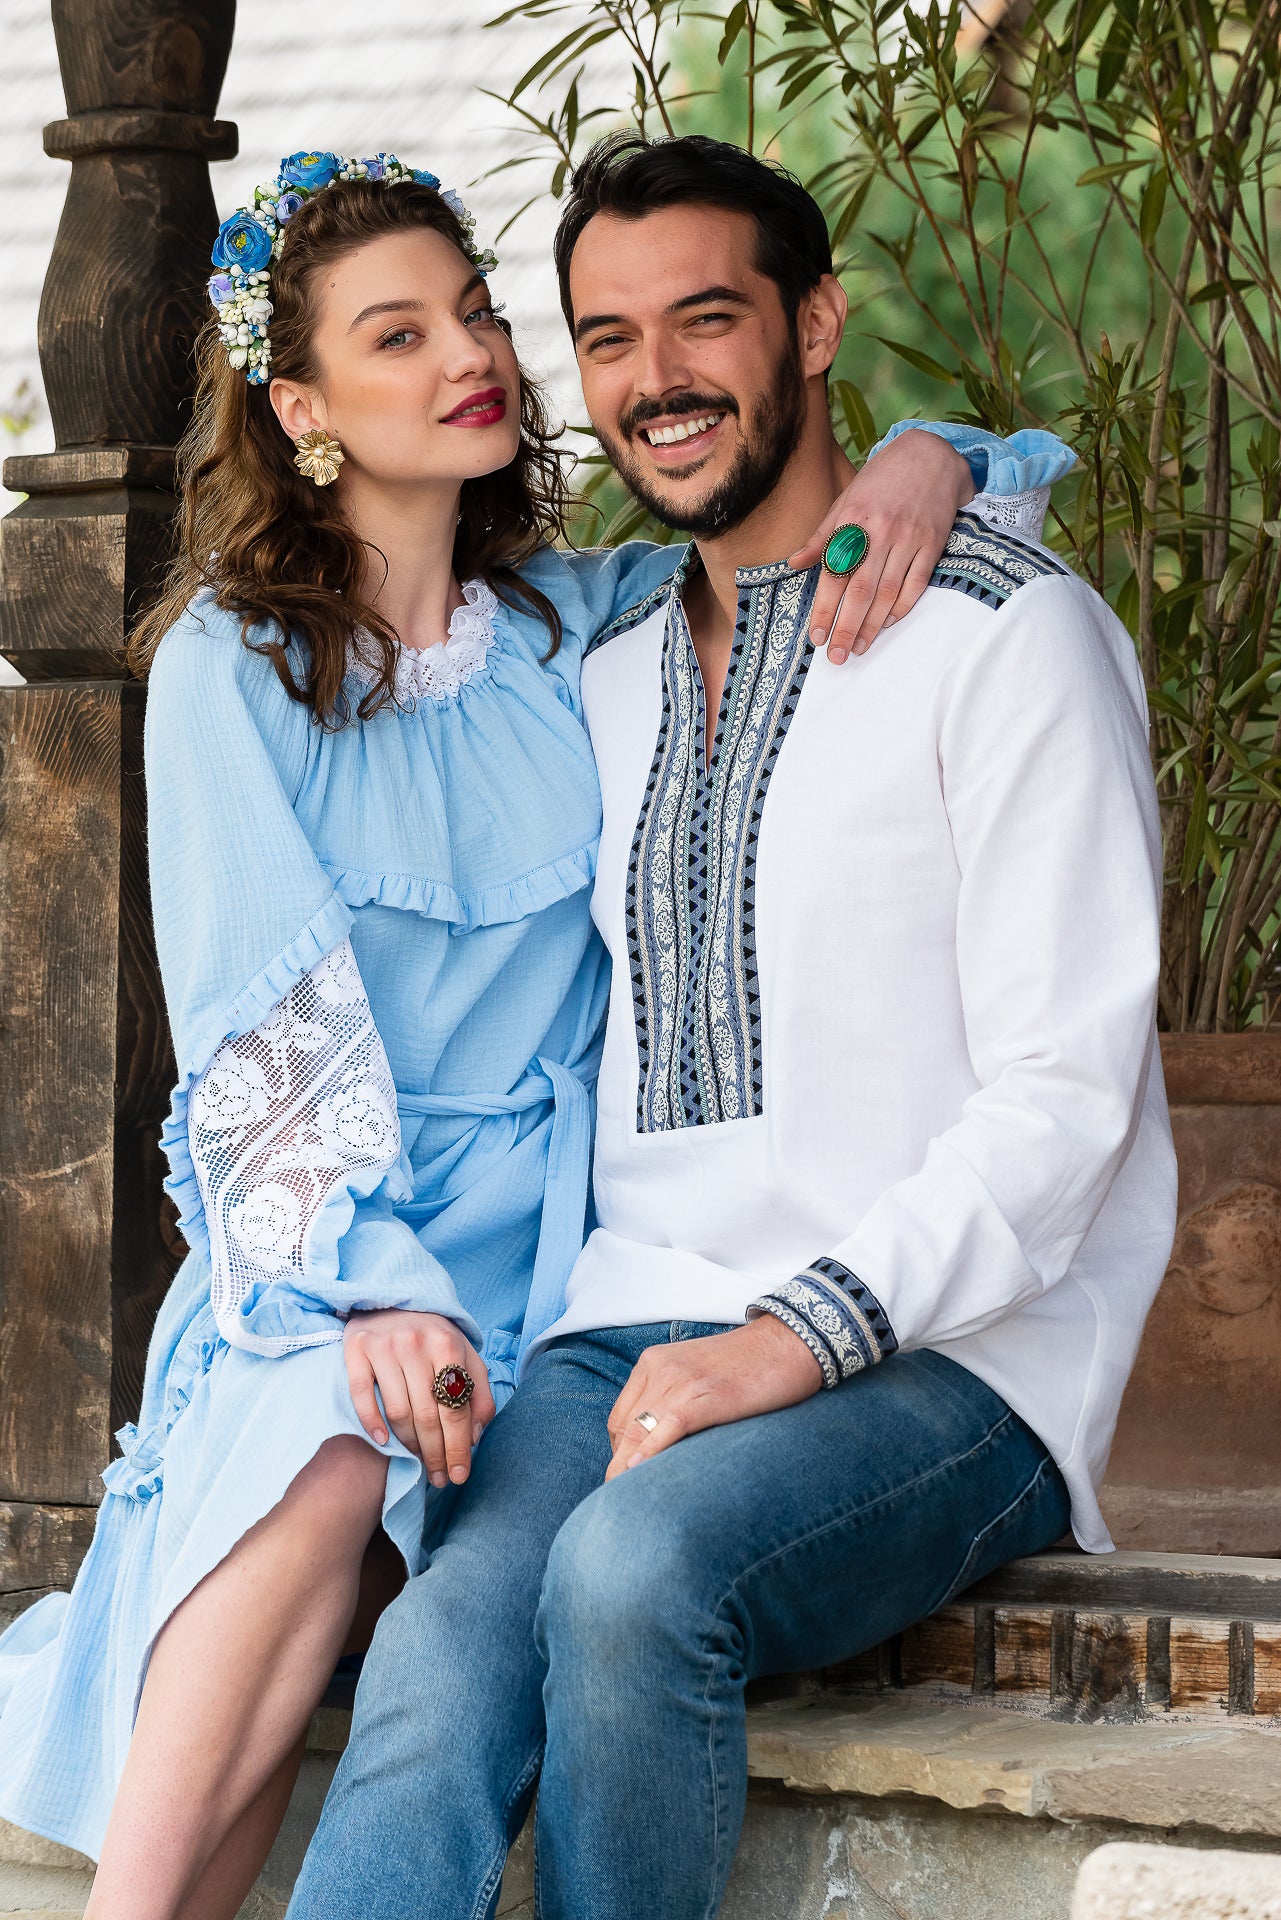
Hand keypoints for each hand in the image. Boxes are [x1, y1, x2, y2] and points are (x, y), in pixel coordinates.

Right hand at [343, 1310, 496, 1488]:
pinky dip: (372, 1423)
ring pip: (398, 1411)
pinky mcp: (357, 1349)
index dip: (458, 1447)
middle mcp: (416, 1344)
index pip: (455, 1409)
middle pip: (428, 1416)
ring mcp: (384, 1346)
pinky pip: (361, 1395)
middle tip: (439, 1479)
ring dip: (409, 1445)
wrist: (392, 1298)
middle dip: (436, 1455)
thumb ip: (478, 1393)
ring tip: (418, 1462)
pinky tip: (383, 1442)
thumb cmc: (433, 1336)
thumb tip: (474, 1436)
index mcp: (448, 1345)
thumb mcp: (465, 1355)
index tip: (459, 1475)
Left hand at [604, 1315, 823, 1480]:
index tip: (631, 1476)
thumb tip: (657, 1442)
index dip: (620, 1453)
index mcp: (654, 1363)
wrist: (788, 1343)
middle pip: (624, 1429)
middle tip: (623, 1500)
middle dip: (619, 1468)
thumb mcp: (696, 1373)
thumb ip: (671, 1398)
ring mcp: (683, 1381)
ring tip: (627, 1502)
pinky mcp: (709, 1396)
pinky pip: (670, 1427)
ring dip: (628, 1471)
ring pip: (639, 1431)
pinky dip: (651, 1452)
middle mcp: (661, 1369)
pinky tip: (641, 1473)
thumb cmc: (746, 1364)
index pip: (619, 1418)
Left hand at [789, 429, 975, 663]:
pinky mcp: (933, 543)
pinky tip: (887, 623)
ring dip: (872, 625)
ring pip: (888, 591)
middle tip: (836, 656)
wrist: (930, 456)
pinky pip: (917, 583)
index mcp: (853, 521)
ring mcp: (909, 539)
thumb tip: (794, 563)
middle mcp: (881, 532)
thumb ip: (822, 536)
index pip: (834, 573)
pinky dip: (902, 606)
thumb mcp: (845, 500)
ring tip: (859, 649)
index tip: (815, 636)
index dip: (824, 608)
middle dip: (846, 626)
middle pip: (860, 589)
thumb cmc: (881, 481)